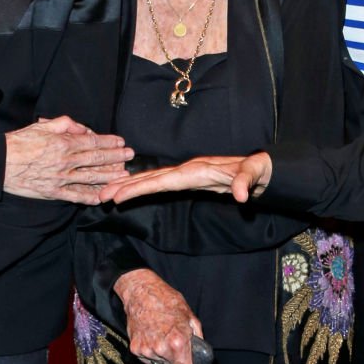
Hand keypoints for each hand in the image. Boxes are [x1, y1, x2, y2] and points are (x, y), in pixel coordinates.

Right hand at [4, 115, 133, 203]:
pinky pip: (74, 196)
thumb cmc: (19, 142)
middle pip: (96, 159)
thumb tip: (82, 128)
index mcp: (63, 143)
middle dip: (115, 157)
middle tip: (130, 156)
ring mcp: (60, 178)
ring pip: (90, 178)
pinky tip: (101, 198)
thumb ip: (64, 124)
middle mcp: (65, 161)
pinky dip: (88, 197)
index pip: (93, 142)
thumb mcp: (41, 126)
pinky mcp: (52, 192)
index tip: (121, 142)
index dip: (109, 142)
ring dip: (109, 177)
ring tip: (123, 175)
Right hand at [100, 152, 272, 204]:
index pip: (163, 180)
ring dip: (130, 186)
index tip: (118, 195)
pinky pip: (162, 183)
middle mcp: (189, 169)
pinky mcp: (191, 179)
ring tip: (108, 193)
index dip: (139, 187)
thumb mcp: (256, 174)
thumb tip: (239, 196)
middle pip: (151, 177)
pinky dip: (144, 187)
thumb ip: (246, 182)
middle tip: (100, 196)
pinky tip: (133, 191)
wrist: (263, 166)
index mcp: (198, 170)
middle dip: (125, 186)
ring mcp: (189, 173)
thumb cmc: (259, 170)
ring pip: (153, 179)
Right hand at [114, 269, 202, 363]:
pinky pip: (147, 357)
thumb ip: (197, 338)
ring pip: (159, 362)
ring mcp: (146, 350)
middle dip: (175, 358)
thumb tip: (198, 352)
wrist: (141, 292)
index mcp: (177, 342)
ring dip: (162, 352)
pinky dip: (150, 349)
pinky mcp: (135, 349)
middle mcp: (161, 349)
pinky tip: (150, 333)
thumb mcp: (190, 316)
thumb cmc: (166, 300)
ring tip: (160, 332)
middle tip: (172, 339)